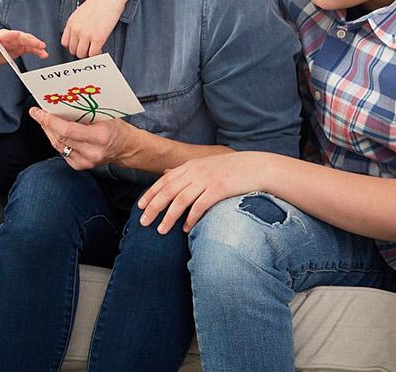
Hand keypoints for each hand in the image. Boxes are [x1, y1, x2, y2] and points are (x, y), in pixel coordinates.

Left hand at [0, 29, 47, 83]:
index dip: (14, 35)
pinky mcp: (14, 48)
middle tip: (40, 46)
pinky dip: (34, 50)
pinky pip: (26, 47)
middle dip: (29, 40)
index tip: (22, 37)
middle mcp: (4, 38)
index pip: (5, 35)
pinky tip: (42, 55)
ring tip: (44, 53)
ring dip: (35, 46)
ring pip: (25, 42)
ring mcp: (11, 42)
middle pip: (19, 37)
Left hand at [28, 107, 127, 169]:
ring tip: (43, 120)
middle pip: (60, 138)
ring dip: (49, 132)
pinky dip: (57, 141)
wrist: (128, 148)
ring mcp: (85, 161)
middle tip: (37, 113)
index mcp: (99, 137)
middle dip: (45, 124)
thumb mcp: (104, 117)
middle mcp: (91, 152)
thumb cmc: (118, 129)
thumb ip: (84, 115)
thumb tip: (61, 106)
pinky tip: (53, 132)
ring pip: (59, 146)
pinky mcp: (81, 166)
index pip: (67, 130)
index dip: (50, 121)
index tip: (39, 112)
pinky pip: (63, 152)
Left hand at [62, 0, 124, 58]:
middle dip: (81, 51)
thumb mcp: (81, 12)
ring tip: (95, 49)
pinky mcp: (98, 38)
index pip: (65, 43)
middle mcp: (76, 30)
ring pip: (82, 54)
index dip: (73, 46)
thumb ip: (77, 25)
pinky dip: (97, 54)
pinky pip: (93, 54)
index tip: (80, 46)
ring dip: (88, 54)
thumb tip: (80, 37)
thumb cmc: (99, 1)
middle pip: (73, 50)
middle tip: (89, 48)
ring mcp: (86, 35)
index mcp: (71, 23)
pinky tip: (101, 48)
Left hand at [136, 151, 268, 234]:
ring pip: (180, 201)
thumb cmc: (230, 168)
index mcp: (190, 166)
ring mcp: (206, 180)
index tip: (140, 206)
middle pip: (168, 191)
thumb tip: (165, 172)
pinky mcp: (218, 190)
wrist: (255, 167)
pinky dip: (190, 219)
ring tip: (160, 230)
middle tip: (143, 222)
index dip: (150, 193)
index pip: (164, 180)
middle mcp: (195, 172)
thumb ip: (184, 170)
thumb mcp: (204, 165)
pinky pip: (199, 207)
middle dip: (153, 207)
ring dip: (168, 217)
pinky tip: (185, 229)